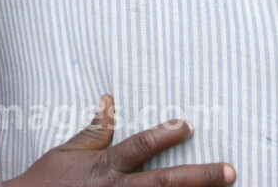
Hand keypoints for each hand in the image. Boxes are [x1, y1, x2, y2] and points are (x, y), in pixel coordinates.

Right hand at [6, 96, 234, 186]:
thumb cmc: (47, 181)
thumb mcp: (68, 151)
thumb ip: (95, 130)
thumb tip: (109, 100)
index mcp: (107, 167)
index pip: (140, 147)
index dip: (164, 135)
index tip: (188, 125)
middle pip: (165, 183)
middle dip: (200, 177)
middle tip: (230, 171)